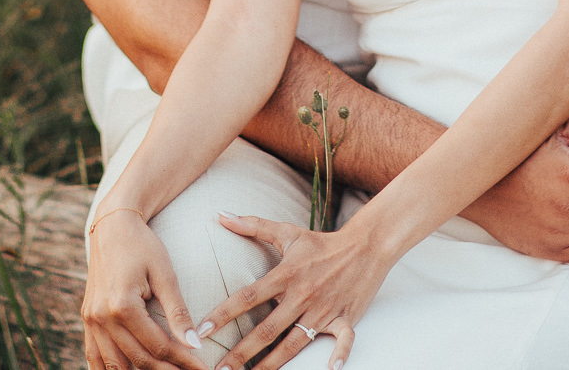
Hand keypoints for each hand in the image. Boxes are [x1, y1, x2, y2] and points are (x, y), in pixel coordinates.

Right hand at [81, 209, 204, 369]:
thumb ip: (178, 311)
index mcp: (122, 305)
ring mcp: (91, 321)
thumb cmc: (143, 245)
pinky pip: (94, 356)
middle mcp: (102, 317)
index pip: (158, 346)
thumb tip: (195, 343)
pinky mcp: (87, 319)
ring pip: (114, 365)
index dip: (184, 360)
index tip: (204, 367)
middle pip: (138, 360)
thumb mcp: (165, 274)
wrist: (113, 225)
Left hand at [196, 215, 388, 369]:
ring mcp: (324, 309)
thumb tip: (220, 214)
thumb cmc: (322, 242)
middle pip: (267, 329)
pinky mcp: (345, 318)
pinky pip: (343, 340)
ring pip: (294, 343)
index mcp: (286, 275)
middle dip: (241, 352)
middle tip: (220, 369)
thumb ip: (253, 226)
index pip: (248, 296)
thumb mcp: (288, 232)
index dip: (224, 313)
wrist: (365, 245)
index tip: (202, 331)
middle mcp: (302, 295)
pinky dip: (339, 355)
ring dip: (272, 364)